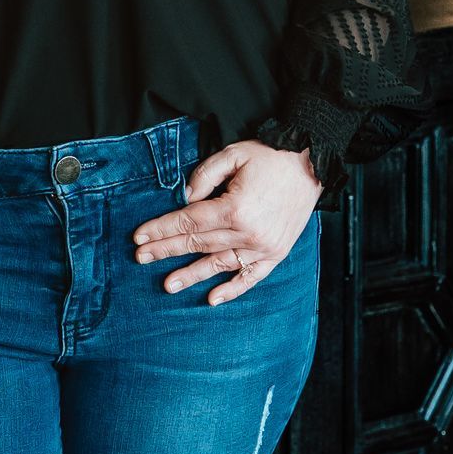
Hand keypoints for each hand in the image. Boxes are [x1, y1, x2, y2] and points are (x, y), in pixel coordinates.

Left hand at [130, 138, 320, 302]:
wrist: (312, 163)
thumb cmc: (271, 156)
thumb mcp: (233, 154)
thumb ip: (204, 175)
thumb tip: (184, 198)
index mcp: (235, 208)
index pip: (188, 222)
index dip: (161, 229)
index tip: (139, 236)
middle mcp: (248, 233)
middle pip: (198, 244)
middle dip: (167, 250)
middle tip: (141, 258)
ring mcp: (263, 247)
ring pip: (219, 264)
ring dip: (192, 275)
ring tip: (168, 285)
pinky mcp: (277, 253)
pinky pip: (251, 277)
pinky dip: (232, 290)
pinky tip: (212, 299)